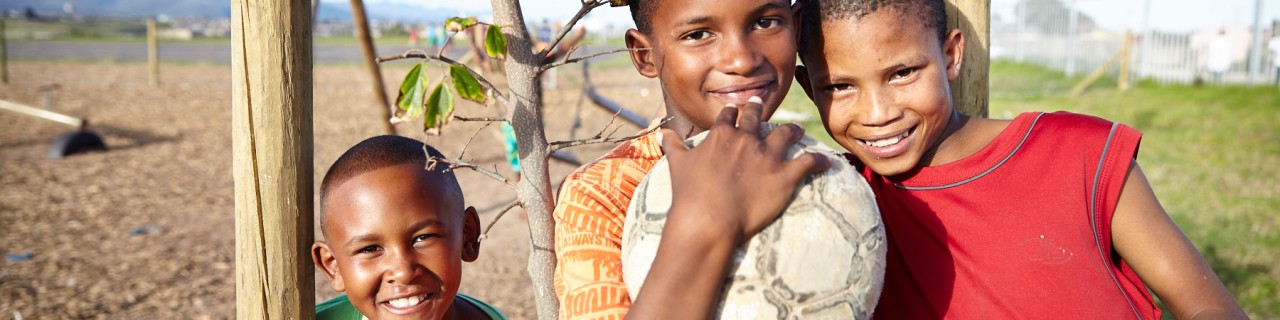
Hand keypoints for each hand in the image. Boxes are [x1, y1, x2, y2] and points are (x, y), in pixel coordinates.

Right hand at [627, 97, 831, 318]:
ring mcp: (768, 157)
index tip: (737, 110)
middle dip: (760, 111)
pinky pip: (808, 162)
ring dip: (792, 130)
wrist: (708, 218)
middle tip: (763, 105)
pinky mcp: (785, 176)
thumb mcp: (678, 164)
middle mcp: (747, 140)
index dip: (733, 112)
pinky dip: (819, 161)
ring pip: (786, 134)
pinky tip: (827, 161)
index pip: (729, 116)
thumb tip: (663, 133)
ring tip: (797, 129)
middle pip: (757, 118)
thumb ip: (674, 146)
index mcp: (722, 136)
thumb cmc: (690, 193)